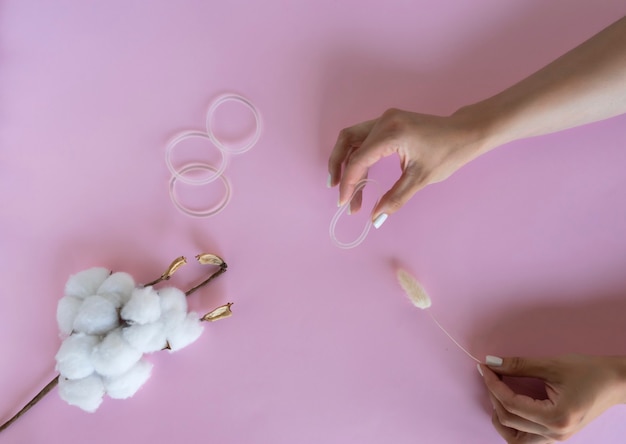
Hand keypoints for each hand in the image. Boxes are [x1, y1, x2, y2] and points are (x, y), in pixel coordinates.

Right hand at [327, 108, 484, 224]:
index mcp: (392, 132)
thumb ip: (395, 199)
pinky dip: (355, 155)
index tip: (345, 204)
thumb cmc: (448, 153)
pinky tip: (355, 173)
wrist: (465, 133)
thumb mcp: (420, 179)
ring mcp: (384, 119)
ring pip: (351, 138)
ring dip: (344, 161)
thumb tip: (375, 218)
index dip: (348, 183)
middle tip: (343, 197)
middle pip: (349, 145)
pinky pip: (361, 137)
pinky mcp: (386, 123)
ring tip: (341, 185)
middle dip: (343, 173)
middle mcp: (384, 121)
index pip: (359, 159)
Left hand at [478, 354, 625, 442]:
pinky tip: (511, 407)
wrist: (616, 382)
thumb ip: (518, 365)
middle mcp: (555, 434)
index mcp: (555, 418)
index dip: (492, 383)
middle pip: (509, 421)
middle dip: (494, 396)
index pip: (511, 404)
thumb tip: (491, 362)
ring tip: (497, 396)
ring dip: (501, 419)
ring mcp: (557, 438)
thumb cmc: (589, 371)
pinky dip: (514, 426)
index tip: (483, 367)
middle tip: (490, 375)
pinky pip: (528, 439)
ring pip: (516, 440)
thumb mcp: (551, 365)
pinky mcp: (557, 435)